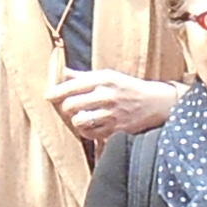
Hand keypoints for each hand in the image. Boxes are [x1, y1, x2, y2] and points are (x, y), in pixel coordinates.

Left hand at [54, 68, 180, 146]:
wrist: (157, 103)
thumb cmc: (130, 88)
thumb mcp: (110, 76)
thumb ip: (85, 76)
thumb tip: (64, 72)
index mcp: (105, 79)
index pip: (73, 85)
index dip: (57, 92)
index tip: (48, 96)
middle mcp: (107, 95)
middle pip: (71, 104)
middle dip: (65, 107)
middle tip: (67, 108)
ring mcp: (111, 114)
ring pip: (79, 120)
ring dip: (75, 120)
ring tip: (78, 117)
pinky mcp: (116, 130)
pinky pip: (90, 134)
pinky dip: (85, 131)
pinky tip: (88, 126)